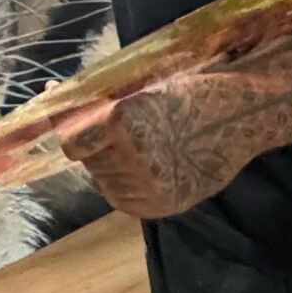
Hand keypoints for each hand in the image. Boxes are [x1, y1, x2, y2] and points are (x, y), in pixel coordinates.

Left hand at [58, 76, 245, 218]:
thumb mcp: (139, 86)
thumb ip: (95, 98)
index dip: (72, 130)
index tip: (79, 122)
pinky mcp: (159, 206)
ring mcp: (147, 187)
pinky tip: (147, 165)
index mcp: (125, 121)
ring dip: (111, 164)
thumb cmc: (188, 89)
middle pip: (87, 160)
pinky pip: (121, 197)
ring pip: (103, 179)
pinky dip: (125, 183)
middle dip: (95, 144)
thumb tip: (49, 91)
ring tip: (143, 146)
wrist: (242, 117)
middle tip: (122, 130)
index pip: (71, 140)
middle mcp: (132, 157)